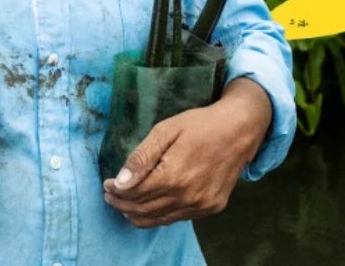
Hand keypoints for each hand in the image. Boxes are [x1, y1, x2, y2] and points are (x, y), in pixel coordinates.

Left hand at [102, 78, 270, 227]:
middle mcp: (188, 197)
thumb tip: (120, 182)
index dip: (116, 192)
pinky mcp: (210, 208)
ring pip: (159, 220)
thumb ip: (142, 157)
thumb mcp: (165, 130)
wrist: (238, 130)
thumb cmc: (199, 125)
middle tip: (110, 194)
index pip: (135, 195)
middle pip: (144, 211)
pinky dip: (158, 214)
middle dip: (122, 204)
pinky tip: (150, 203)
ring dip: (137, 213)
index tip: (106, 184)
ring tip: (125, 201)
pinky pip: (176, 218)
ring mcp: (201, 206)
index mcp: (174, 176)